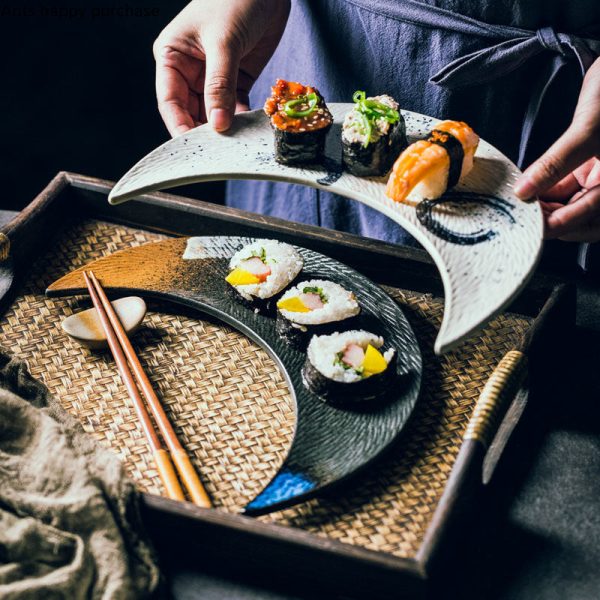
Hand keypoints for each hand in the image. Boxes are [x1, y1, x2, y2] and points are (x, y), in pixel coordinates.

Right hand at [153, 0, 289, 135]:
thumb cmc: (236, 0)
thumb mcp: (224, 43)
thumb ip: (220, 85)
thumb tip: (218, 125)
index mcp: (173, 57)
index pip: (170, 102)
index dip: (180, 127)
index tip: (193, 148)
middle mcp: (189, 70)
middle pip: (191, 112)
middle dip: (204, 132)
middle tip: (218, 151)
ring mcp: (213, 76)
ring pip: (214, 113)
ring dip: (224, 128)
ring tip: (235, 143)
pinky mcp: (237, 79)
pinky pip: (235, 107)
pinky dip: (241, 119)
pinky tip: (249, 130)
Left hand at [514, 57, 599, 241]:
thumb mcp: (588, 130)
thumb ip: (555, 163)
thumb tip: (524, 190)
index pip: (592, 218)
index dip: (562, 225)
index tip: (533, 228)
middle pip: (584, 218)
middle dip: (554, 221)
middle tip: (523, 218)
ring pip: (573, 204)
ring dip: (548, 207)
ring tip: (521, 204)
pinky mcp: (590, 166)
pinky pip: (567, 188)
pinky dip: (548, 192)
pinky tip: (528, 190)